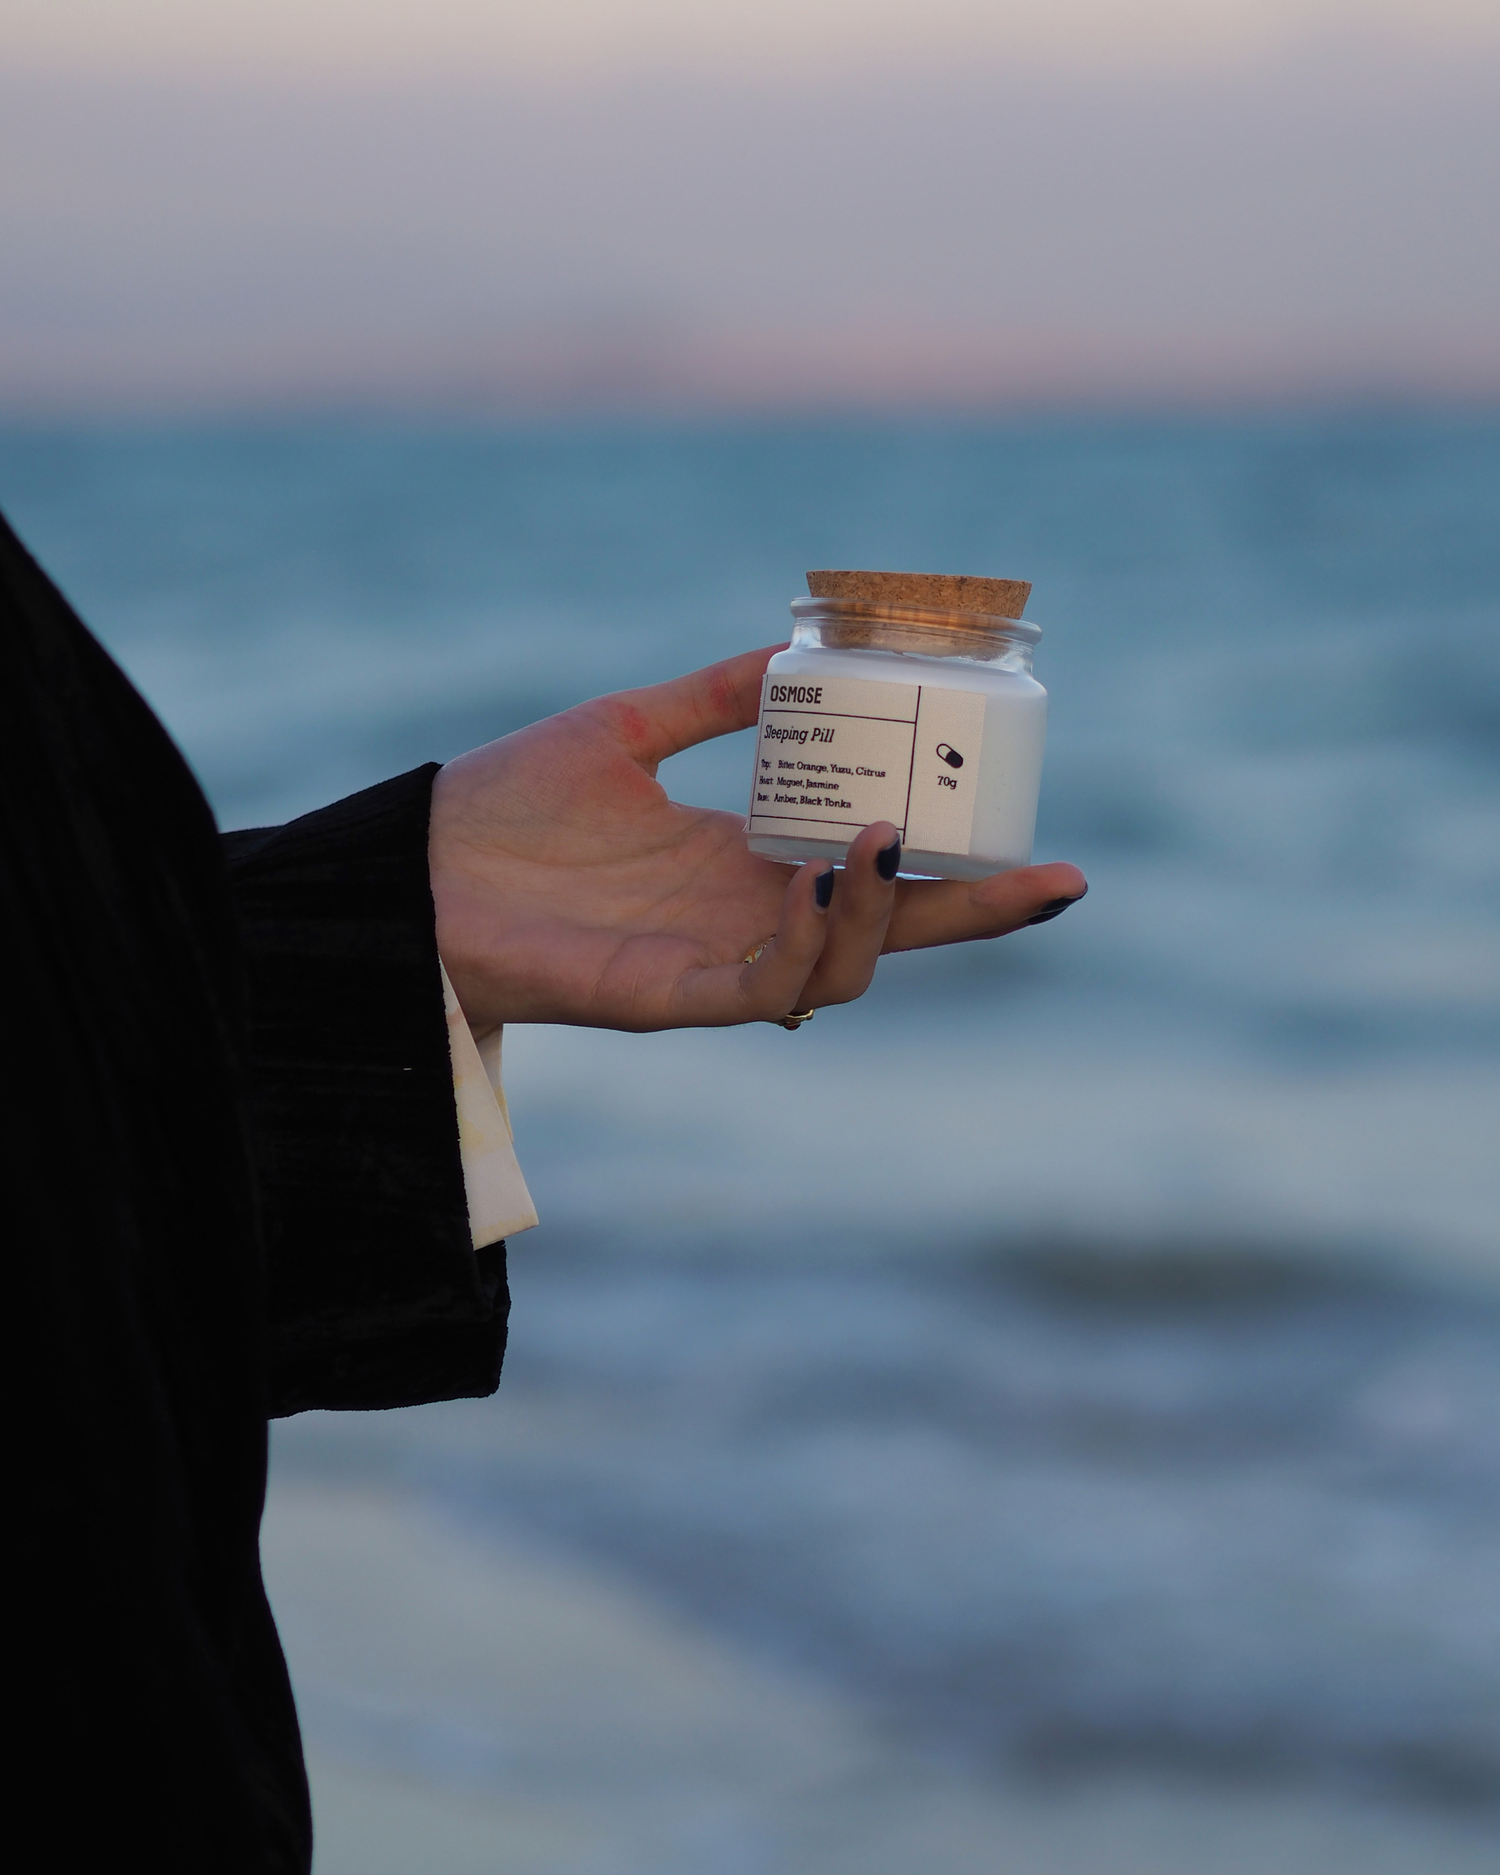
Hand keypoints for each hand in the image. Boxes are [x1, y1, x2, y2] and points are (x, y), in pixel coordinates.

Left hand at [429, 646, 1086, 1032]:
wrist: (414, 862)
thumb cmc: (506, 804)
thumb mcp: (626, 729)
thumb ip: (710, 698)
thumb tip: (792, 647)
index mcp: (745, 867)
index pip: (875, 875)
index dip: (955, 864)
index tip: (1033, 834)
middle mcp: (744, 924)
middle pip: (889, 935)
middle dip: (976, 915)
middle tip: (1050, 875)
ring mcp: (710, 967)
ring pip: (838, 971)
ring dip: (880, 912)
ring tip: (883, 837)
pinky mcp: (663, 998)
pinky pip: (759, 992)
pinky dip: (802, 946)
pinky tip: (812, 881)